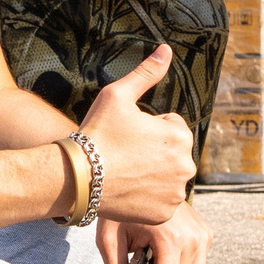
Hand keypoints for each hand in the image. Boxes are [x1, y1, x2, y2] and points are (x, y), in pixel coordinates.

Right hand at [78, 45, 197, 226]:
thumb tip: (166, 49)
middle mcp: (186, 166)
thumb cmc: (96, 133)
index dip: (148, 129)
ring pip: (167, 177)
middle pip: (172, 154)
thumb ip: (146, 73)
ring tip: (125, 172)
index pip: (171, 128)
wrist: (77, 177)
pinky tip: (128, 190)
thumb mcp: (118, 95)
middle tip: (124, 155)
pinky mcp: (164, 214)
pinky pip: (161, 201)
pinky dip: (148, 197)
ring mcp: (175, 193)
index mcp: (180, 136)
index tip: (127, 135)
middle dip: (153, 152)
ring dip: (152, 174)